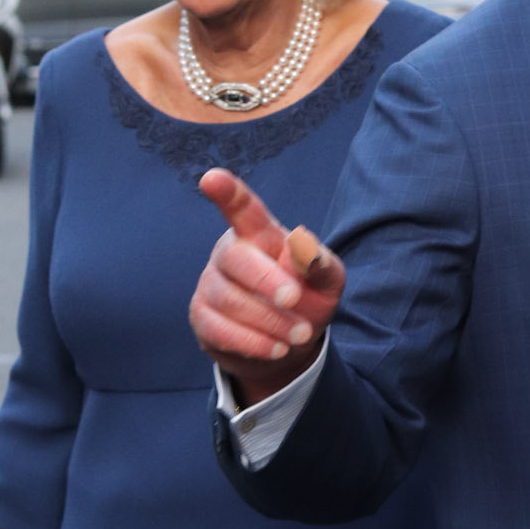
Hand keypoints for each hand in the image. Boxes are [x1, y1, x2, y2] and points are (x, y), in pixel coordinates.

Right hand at [190, 168, 345, 406]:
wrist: (288, 343)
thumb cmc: (307, 298)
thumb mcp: (327, 281)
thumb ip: (321, 264)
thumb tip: (309, 251)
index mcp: (260, 235)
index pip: (242, 209)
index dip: (228, 193)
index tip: (212, 179)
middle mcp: (229, 254)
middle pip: (236, 259)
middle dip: (267, 281)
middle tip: (295, 299)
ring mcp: (210, 285)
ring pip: (230, 300)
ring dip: (270, 321)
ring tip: (299, 334)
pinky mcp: (202, 317)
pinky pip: (220, 329)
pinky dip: (253, 342)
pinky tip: (276, 349)